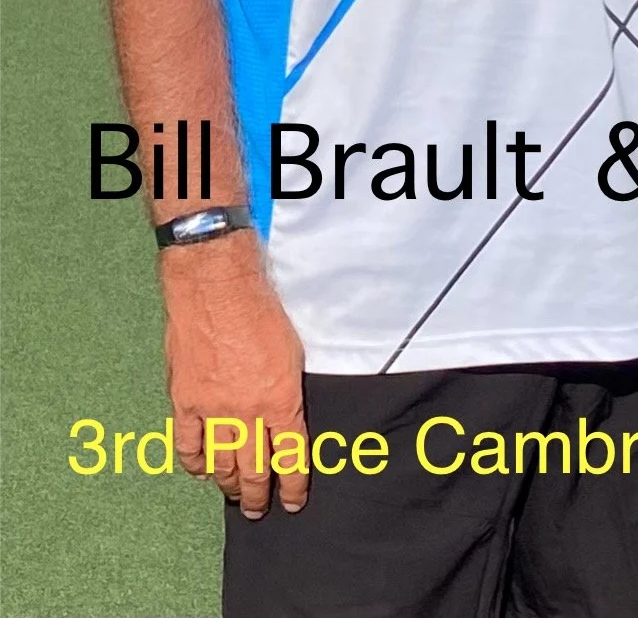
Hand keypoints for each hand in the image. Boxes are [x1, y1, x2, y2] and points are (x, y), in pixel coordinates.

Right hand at [161, 230, 307, 517]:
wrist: (216, 287)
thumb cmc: (261, 309)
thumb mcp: (292, 350)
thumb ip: (288, 390)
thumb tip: (285, 417)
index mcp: (280, 399)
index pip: (290, 456)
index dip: (293, 484)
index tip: (294, 501)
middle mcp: (247, 412)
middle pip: (253, 469)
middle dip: (257, 494)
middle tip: (258, 508)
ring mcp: (212, 411)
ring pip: (220, 464)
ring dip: (227, 484)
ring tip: (232, 495)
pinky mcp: (184, 402)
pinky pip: (188, 446)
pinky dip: (195, 463)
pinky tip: (201, 470)